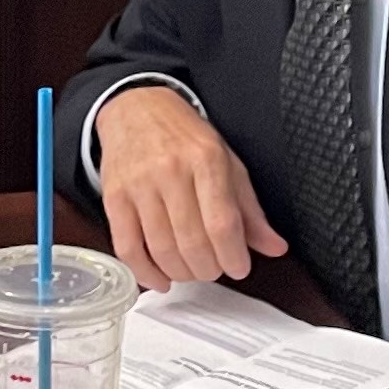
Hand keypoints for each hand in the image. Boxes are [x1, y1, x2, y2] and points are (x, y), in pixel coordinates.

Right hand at [91, 83, 287, 286]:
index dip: (233, 256)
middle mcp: (171, 171)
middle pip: (192, 242)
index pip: (222, 223)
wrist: (136, 109)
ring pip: (161, 249)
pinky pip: (127, 248)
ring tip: (191, 270)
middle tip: (214, 269)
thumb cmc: (185, 139)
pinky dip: (144, 273)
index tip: (239, 268)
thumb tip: (275, 247)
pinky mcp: (113, 198)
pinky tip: (159, 279)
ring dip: (181, 273)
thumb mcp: (228, 163)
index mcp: (206, 160)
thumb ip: (250, 210)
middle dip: (208, 269)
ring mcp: (138, 185)